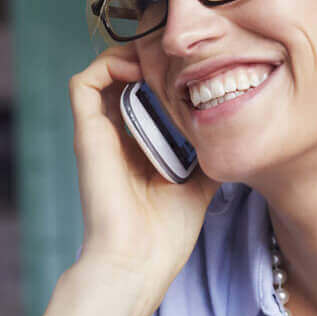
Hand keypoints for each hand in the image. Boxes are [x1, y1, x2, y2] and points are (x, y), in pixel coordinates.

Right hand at [68, 43, 218, 291]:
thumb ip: (208, 150)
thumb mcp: (200, 180)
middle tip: (183, 54)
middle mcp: (115, 134)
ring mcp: (98, 132)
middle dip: (154, 56)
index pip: (146, 91)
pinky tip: (142, 71)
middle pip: (126, 74)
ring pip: (104, 70)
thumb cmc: (166, 234)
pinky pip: (84, 81)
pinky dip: (109, 64)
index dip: (166, 71)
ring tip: (164, 58)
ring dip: (131, 54)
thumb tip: (233, 129)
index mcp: (139, 145)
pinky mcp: (86, 133)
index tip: (195, 65)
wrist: (138, 261)